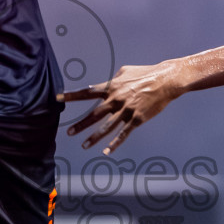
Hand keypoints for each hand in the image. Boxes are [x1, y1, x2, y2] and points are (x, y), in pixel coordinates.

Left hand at [57, 60, 186, 153]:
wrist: (165, 80)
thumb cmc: (146, 73)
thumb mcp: (125, 71)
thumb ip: (113, 79)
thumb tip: (104, 83)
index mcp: (111, 87)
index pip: (87, 92)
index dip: (72, 95)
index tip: (58, 98)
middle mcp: (116, 100)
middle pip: (94, 114)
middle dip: (80, 124)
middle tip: (69, 132)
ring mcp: (126, 110)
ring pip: (107, 127)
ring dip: (94, 137)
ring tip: (84, 145)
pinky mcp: (137, 119)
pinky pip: (123, 134)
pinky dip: (115, 144)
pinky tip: (107, 151)